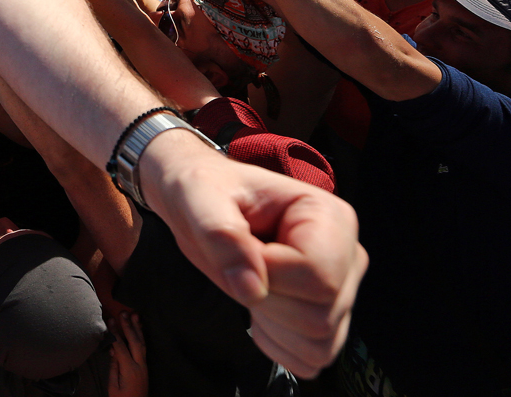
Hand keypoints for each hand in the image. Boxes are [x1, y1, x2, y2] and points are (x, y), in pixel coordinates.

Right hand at [107, 312, 148, 396]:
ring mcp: (144, 366)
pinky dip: (141, 338)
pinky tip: (139, 331)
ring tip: (135, 316)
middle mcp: (140, 365)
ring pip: (142, 344)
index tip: (110, 320)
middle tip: (124, 312)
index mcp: (130, 370)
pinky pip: (144, 349)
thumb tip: (114, 351)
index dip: (115, 333)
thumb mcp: (113, 386)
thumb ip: (114, 367)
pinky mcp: (145, 368)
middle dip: (129, 326)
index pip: (121, 347)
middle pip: (135, 342)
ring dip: (138, 329)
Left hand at [139, 132, 366, 378]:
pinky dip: (276, 342)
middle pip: (320, 317)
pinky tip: (258, 305)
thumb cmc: (204, 190)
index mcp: (330, 218)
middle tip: (239, 266)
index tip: (241, 250)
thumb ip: (221, 235)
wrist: (202, 202)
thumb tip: (250, 289)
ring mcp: (343, 290)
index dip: (269, 277)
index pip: (319, 278)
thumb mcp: (198, 197)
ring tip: (248, 282)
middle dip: (265, 301)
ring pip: (319, 344)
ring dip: (270, 324)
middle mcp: (348, 256)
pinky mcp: (329, 318)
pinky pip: (310, 357)